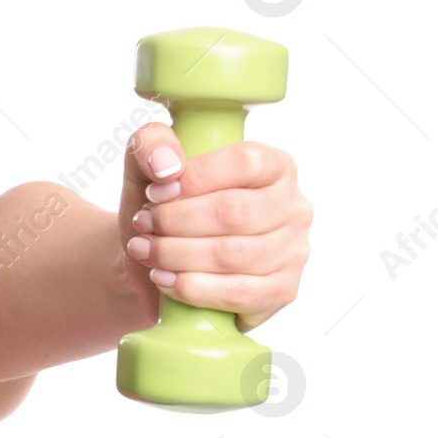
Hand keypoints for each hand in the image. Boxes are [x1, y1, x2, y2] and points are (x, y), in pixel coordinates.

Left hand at [118, 122, 312, 331]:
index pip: (244, 162)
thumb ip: (151, 144)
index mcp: (274, 165)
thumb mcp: (147, 162)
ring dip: (175, 254)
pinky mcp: (282, 290)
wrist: (157, 257)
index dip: (194, 179)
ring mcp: (293, 251)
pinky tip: (163, 278)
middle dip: (175, 221)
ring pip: (232, 255)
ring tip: (145, 250)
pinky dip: (191, 287)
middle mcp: (293, 206)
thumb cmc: (162, 205)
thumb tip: (168, 166)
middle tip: (144, 224)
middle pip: (235, 212)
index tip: (154, 193)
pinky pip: (237, 293)